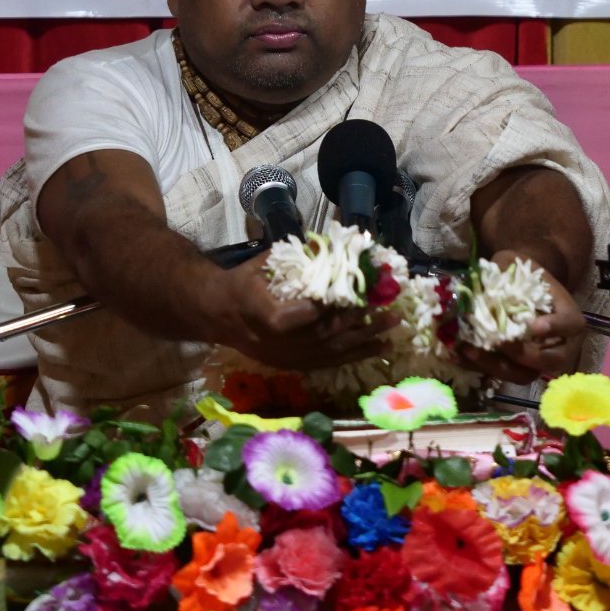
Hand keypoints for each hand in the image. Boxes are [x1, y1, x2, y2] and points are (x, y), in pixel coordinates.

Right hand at [200, 254, 394, 371]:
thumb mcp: (262, 264)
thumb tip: (329, 245)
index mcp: (263, 316)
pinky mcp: (291, 366)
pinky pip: (327, 363)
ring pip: (330, 353)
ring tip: (392, 333)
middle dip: (359, 324)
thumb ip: (295, 257)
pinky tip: (375, 349)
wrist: (217, 315)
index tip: (356, 296)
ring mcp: (284, 358)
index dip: (328, 310)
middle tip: (389, 312)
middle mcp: (275, 343)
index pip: (300, 317)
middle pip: (323, 338)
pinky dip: (353, 355)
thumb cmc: (241, 283)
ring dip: (364, 342)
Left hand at [454, 251, 587, 385]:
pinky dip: (480, 367)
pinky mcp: (519, 369)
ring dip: (496, 366)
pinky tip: (458, 355)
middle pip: (550, 361)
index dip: (554, 327)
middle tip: (498, 342)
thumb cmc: (522, 276)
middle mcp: (561, 345)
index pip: (570, 324)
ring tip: (469, 351)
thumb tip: (481, 279)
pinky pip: (503, 376)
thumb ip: (504, 268)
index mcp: (568, 316)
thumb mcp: (516, 263)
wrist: (518, 290)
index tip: (532, 326)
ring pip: (524, 375)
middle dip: (523, 354)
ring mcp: (540, 361)